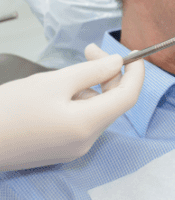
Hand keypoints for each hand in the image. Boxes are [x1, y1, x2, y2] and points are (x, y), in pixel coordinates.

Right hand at [0, 44, 143, 170]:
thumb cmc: (10, 109)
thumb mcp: (54, 82)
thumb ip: (92, 71)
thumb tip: (118, 63)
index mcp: (88, 125)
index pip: (129, 97)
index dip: (136, 73)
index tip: (135, 53)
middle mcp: (86, 142)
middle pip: (113, 102)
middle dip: (108, 74)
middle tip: (90, 50)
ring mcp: (74, 149)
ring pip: (98, 109)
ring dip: (92, 86)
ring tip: (66, 73)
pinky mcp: (61, 150)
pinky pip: (83, 120)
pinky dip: (81, 100)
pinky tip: (60, 90)